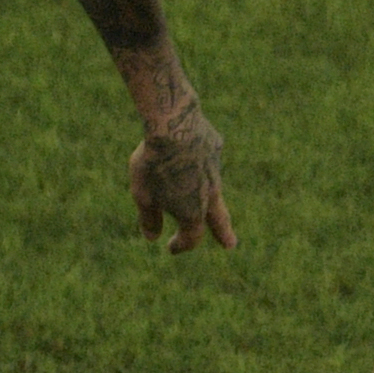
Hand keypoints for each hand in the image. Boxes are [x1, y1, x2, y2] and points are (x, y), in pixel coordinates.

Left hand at [131, 102, 235, 252]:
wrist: (174, 124)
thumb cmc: (154, 164)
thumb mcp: (144, 195)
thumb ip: (149, 218)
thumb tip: (151, 237)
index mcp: (193, 211)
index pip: (191, 237)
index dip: (181, 245)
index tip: (171, 248)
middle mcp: (210, 193)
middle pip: (219, 219)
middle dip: (223, 233)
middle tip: (230, 245)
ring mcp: (215, 169)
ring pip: (214, 187)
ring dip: (209, 196)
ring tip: (205, 199)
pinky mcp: (214, 146)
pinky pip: (206, 158)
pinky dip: (200, 162)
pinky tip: (190, 153)